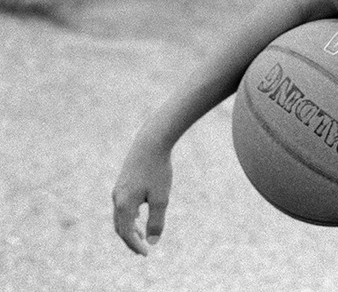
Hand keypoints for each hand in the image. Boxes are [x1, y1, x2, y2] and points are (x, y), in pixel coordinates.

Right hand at [111, 141, 172, 255]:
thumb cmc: (158, 170)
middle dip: (130, 239)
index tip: (146, 254)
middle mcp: (117, 198)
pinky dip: (129, 215)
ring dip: (129, 227)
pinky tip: (138, 213)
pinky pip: (122, 204)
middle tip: (142, 250)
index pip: (126, 233)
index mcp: (124, 205)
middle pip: (120, 226)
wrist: (151, 142)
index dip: (135, 245)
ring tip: (142, 235)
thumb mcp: (161, 198)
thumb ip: (156, 220)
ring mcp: (118, 188)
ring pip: (120, 215)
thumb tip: (153, 242)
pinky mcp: (123, 181)